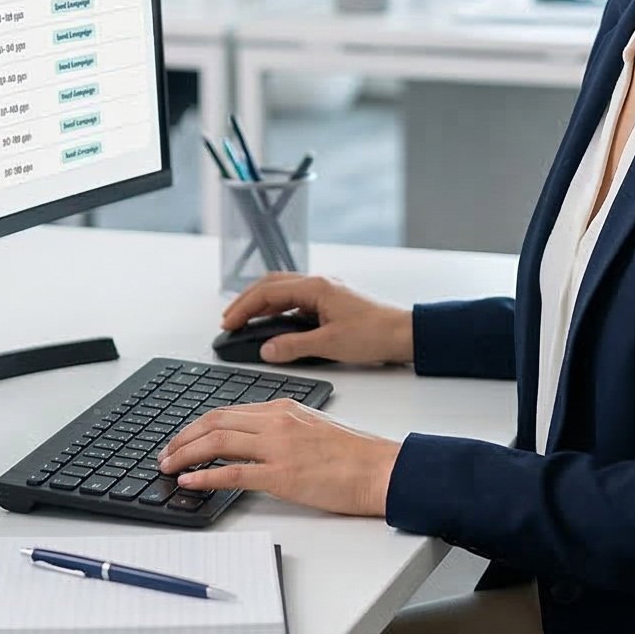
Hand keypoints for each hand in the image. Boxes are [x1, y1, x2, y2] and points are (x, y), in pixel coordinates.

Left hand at [158, 398, 401, 516]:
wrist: (382, 469)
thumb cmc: (356, 455)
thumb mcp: (313, 429)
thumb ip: (282, 431)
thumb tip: (251, 446)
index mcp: (285, 409)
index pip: (227, 411)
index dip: (197, 426)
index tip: (182, 439)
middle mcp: (278, 422)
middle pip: (214, 422)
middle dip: (182, 438)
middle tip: (165, 454)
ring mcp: (279, 447)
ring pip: (217, 442)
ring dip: (185, 455)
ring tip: (168, 467)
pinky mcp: (282, 475)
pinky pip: (232, 473)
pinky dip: (205, 476)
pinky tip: (189, 482)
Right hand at [219, 273, 412, 365]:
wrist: (407, 334)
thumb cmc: (376, 333)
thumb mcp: (329, 344)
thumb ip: (294, 346)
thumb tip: (266, 349)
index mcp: (316, 287)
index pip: (268, 292)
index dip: (243, 307)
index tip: (227, 323)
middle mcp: (320, 284)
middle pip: (273, 285)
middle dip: (248, 301)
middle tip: (229, 320)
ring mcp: (328, 292)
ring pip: (285, 291)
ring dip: (263, 304)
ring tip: (246, 321)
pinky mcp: (334, 302)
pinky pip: (298, 300)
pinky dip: (280, 309)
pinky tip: (275, 324)